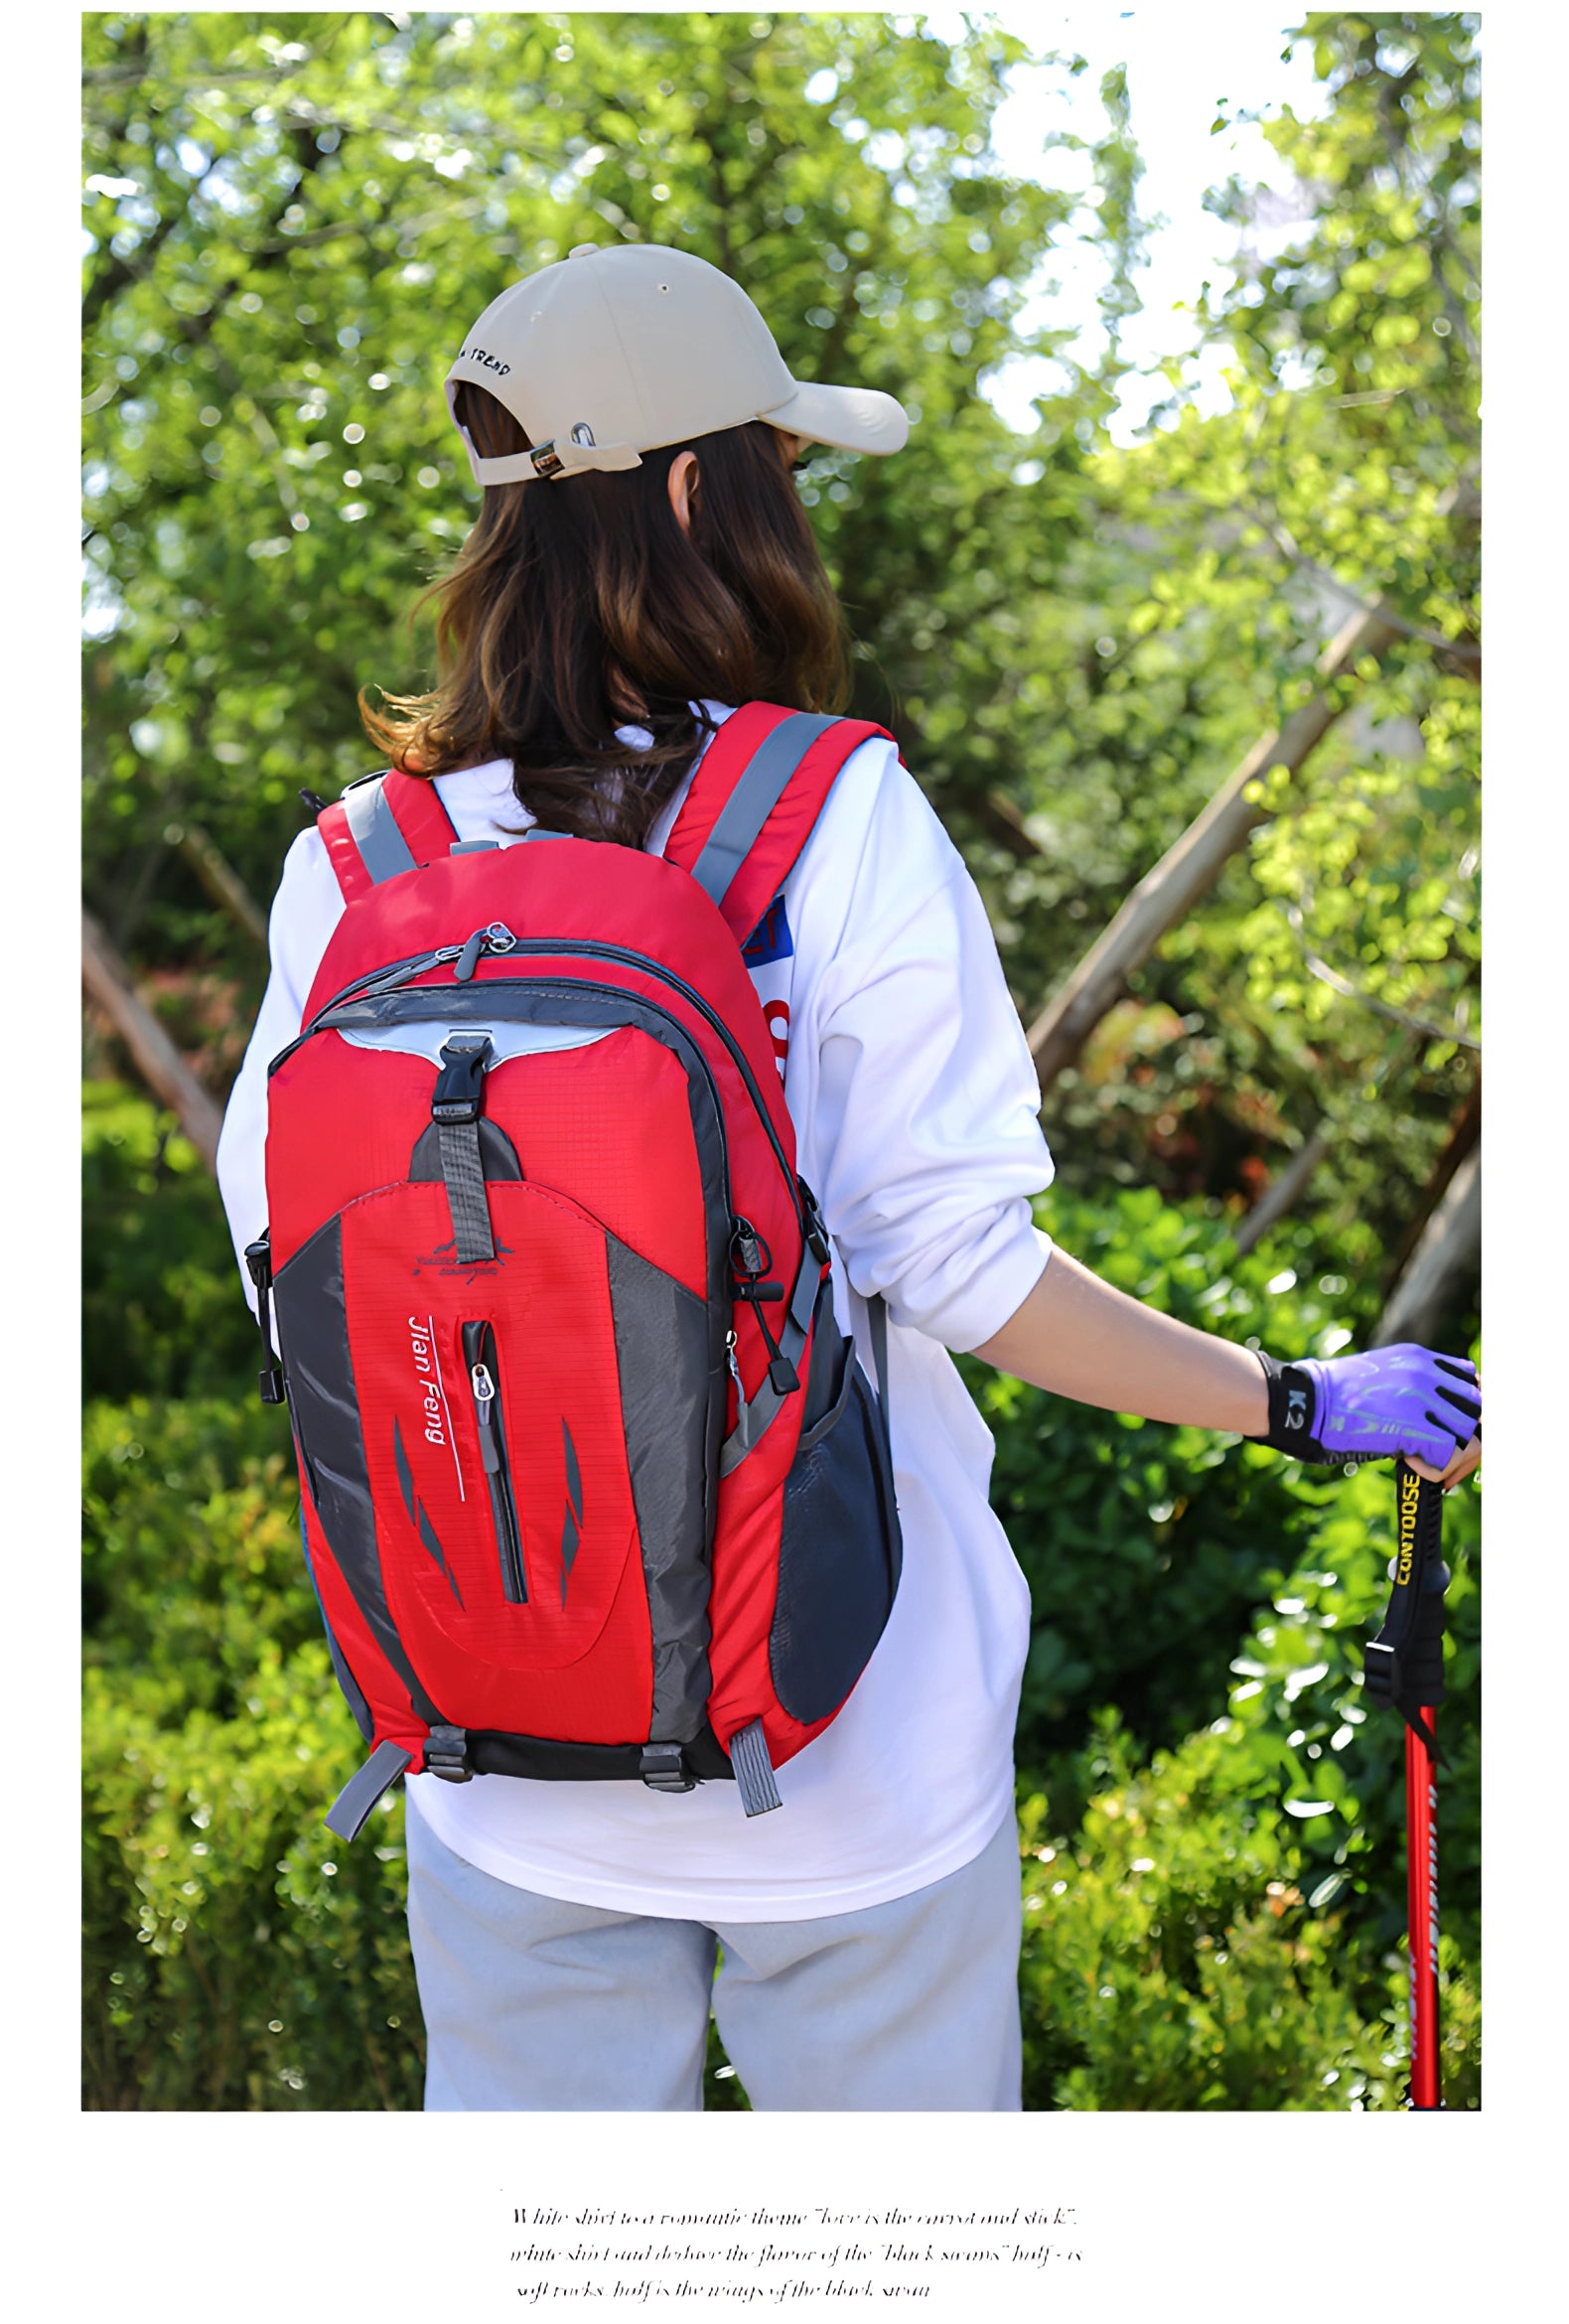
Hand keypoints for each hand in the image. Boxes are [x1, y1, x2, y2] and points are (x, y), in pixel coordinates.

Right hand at [1253, 1343, 1480, 1480]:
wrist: (1303, 1401)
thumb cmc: (1331, 1398)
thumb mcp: (1379, 1377)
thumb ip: (1411, 1388)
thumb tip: (1433, 1420)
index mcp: (1420, 1359)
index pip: (1473, 1382)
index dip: (1468, 1412)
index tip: (1454, 1434)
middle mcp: (1427, 1374)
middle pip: (1479, 1412)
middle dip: (1470, 1441)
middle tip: (1448, 1464)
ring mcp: (1422, 1398)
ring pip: (1471, 1436)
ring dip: (1454, 1460)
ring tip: (1429, 1468)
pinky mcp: (1413, 1425)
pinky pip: (1450, 1455)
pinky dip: (1436, 1469)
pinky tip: (1410, 1464)